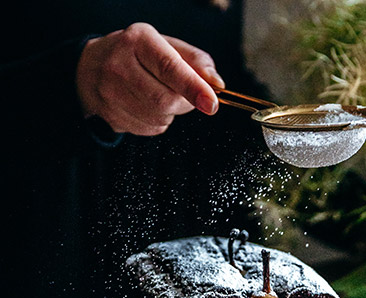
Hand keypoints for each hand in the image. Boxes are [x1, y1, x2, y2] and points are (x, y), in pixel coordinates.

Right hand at [76, 23, 223, 135]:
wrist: (90, 70)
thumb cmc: (136, 56)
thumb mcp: (165, 46)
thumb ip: (195, 62)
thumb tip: (216, 84)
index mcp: (137, 41)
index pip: (169, 67)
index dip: (193, 88)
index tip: (212, 103)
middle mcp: (118, 66)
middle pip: (166, 100)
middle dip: (186, 103)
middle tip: (186, 95)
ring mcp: (110, 95)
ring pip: (160, 118)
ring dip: (172, 113)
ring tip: (159, 95)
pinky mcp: (111, 117)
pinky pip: (151, 129)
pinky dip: (159, 122)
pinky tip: (147, 106)